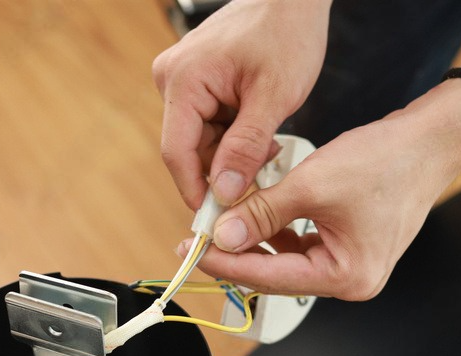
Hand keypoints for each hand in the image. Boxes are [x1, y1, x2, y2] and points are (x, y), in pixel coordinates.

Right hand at [152, 0, 330, 209]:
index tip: (214, 220)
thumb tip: (225, 193)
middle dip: (223, 170)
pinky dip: (234, 136)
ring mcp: (183, 78)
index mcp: (184, 80)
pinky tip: (260, 131)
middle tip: (260, 180)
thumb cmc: (287, 31)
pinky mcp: (197, 80)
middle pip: (189, 148)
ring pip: (202, 139)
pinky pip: (209, 123)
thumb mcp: (273, 97)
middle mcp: (173, 78)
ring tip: (269, 146)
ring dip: (233, 153)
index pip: (177, 152)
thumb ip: (246, 149)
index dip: (195, 191)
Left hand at [183, 81, 460, 299]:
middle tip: (197, 239)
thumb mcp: (312, 184)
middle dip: (237, 254)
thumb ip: (263, 213)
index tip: (193, 251)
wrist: (430, 140)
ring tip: (221, 222)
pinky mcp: (348, 247)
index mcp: (346, 276)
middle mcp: (351, 281)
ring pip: (286, 261)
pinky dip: (277, 232)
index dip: (227, 264)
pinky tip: (255, 214)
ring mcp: (351, 266)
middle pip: (276, 275)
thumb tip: (223, 236)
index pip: (270, 277)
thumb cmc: (385, 161)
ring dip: (255, 241)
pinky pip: (301, 247)